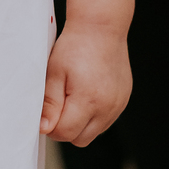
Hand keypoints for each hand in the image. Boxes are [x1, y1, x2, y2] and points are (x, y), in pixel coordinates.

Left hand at [40, 20, 131, 145]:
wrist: (101, 28)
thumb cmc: (75, 47)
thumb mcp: (54, 73)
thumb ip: (49, 104)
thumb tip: (44, 129)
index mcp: (88, 100)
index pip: (65, 133)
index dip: (50, 126)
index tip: (46, 110)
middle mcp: (108, 107)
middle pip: (80, 139)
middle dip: (65, 128)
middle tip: (58, 103)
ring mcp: (118, 105)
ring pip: (93, 133)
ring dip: (80, 123)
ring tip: (72, 96)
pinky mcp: (123, 101)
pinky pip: (105, 121)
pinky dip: (93, 115)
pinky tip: (86, 94)